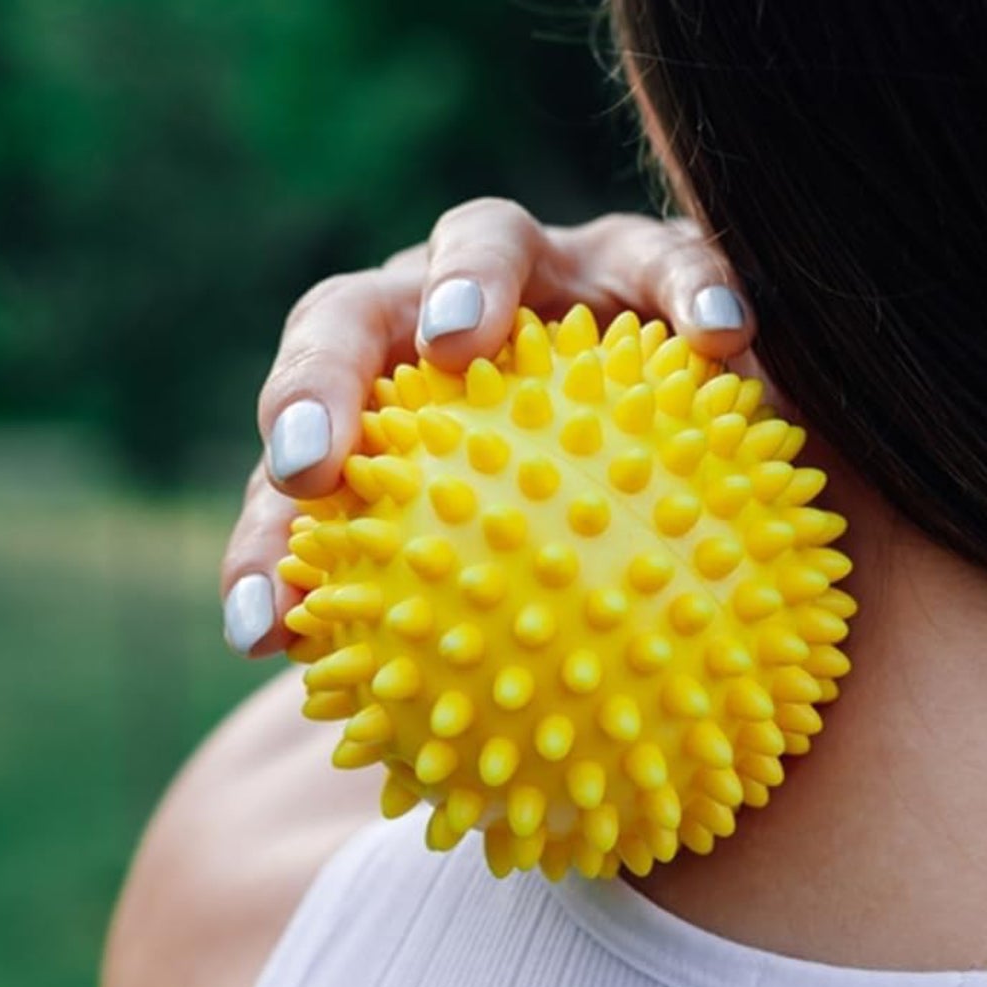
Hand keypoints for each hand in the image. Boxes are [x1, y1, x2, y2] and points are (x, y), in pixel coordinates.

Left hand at [220, 202, 755, 657]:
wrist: (682, 413)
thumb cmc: (581, 518)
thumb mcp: (516, 570)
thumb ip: (457, 624)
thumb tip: (401, 751)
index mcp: (387, 400)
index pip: (304, 466)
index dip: (267, 537)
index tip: (263, 625)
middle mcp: (436, 315)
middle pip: (347, 316)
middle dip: (318, 380)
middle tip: (313, 468)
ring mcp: (539, 270)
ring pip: (482, 236)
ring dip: (464, 279)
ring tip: (464, 337)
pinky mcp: (641, 254)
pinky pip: (669, 259)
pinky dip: (690, 288)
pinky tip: (722, 340)